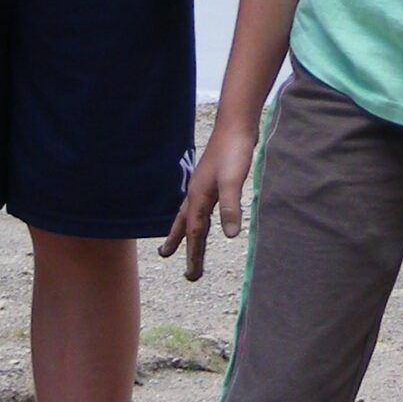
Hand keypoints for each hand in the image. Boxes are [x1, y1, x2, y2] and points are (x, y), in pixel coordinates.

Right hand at [159, 113, 255, 281]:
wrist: (236, 125)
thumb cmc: (234, 151)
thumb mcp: (234, 180)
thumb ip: (231, 206)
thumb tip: (230, 236)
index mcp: (199, 197)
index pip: (194, 233)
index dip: (194, 255)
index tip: (192, 276)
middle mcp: (197, 193)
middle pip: (185, 224)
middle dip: (178, 244)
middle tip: (166, 258)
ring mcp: (203, 185)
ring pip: (190, 214)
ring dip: (185, 231)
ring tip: (176, 243)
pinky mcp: (213, 179)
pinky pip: (200, 206)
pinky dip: (198, 217)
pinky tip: (202, 215)